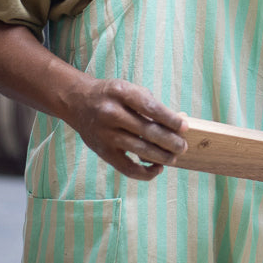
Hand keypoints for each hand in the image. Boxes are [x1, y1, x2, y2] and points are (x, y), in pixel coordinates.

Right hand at [69, 78, 188, 180]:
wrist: (78, 102)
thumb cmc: (112, 96)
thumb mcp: (129, 90)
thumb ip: (152, 104)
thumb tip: (178, 124)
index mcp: (121, 92)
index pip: (151, 108)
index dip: (170, 119)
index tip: (184, 127)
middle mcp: (111, 112)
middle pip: (148, 131)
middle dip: (170, 141)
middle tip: (183, 147)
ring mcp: (105, 133)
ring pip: (140, 150)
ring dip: (162, 157)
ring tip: (174, 158)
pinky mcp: (102, 151)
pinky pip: (127, 168)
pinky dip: (145, 172)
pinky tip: (157, 168)